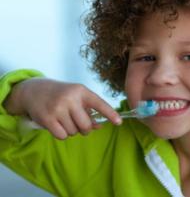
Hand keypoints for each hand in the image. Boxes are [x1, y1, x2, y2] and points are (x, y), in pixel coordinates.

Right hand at [4, 78, 120, 139]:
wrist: (34, 90)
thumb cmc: (62, 95)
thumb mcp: (77, 98)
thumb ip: (89, 111)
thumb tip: (100, 126)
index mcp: (81, 91)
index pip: (99, 103)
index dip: (110, 113)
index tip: (119, 122)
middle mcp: (70, 98)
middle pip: (86, 125)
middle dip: (85, 129)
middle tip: (79, 124)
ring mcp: (58, 108)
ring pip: (74, 132)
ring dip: (72, 130)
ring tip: (64, 120)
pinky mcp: (47, 118)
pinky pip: (62, 136)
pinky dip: (62, 134)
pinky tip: (57, 125)